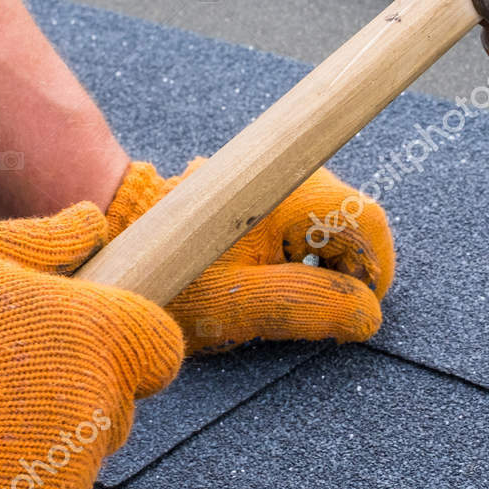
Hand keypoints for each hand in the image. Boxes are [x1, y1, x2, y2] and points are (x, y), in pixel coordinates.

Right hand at [0, 204, 182, 488]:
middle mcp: (94, 418)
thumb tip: (92, 224)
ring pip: (68, 464)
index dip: (125, 340)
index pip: (159, 348)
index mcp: (93, 342)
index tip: (79, 337)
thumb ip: (37, 242)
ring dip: (30, 446)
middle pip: (114, 408)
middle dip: (73, 393)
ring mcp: (61, 488)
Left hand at [106, 161, 395, 353]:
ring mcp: (273, 178)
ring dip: (321, 264)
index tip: (358, 313)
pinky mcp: (258, 189)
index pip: (368, 223)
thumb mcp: (239, 305)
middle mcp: (287, 173)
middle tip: (317, 315)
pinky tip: (267, 280)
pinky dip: (298, 253)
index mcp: (290, 192)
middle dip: (345, 271)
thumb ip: (310, 308)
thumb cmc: (171, 274)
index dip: (374, 273)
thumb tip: (368, 315)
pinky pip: (300, 220)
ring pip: (327, 222)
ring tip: (282, 298)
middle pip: (350, 221)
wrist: (114, 242)